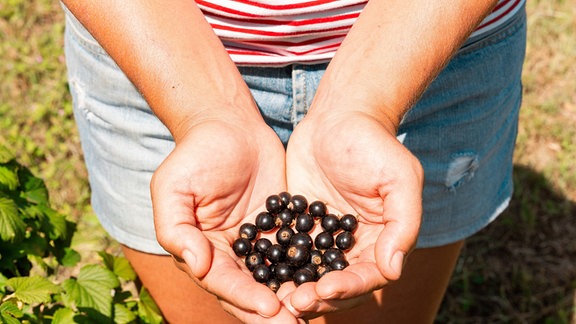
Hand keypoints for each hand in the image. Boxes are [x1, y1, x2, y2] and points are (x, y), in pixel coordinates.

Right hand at [150, 119, 299, 322]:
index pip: (223, 282)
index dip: (244, 297)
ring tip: (315, 311)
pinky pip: (296, 252)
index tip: (269, 308)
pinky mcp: (281, 228)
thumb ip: (176, 228)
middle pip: (250, 290)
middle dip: (271, 311)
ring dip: (293, 297)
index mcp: (201, 250)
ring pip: (276, 278)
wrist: (230, 125)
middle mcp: (230, 254)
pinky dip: (309, 268)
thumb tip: (196, 266)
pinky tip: (328, 280)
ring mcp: (258, 243)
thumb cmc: (197, 153)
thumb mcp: (175, 187)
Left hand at [283, 110, 422, 317]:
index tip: (324, 290)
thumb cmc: (373, 144)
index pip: (367, 276)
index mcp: (381, 240)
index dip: (348, 288)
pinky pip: (288, 249)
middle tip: (293, 303)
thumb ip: (402, 225)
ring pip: (310, 272)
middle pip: (337, 282)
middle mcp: (352, 245)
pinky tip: (258, 272)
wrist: (339, 116)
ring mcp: (323, 236)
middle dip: (318, 297)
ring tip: (274, 298)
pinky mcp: (299, 224)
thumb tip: (393, 271)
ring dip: (294, 288)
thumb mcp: (399, 179)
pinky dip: (276, 263)